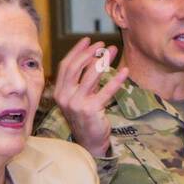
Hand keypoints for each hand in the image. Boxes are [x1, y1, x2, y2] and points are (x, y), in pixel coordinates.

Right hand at [52, 37, 128, 156]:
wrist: (90, 143)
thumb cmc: (87, 119)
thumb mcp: (80, 98)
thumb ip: (82, 82)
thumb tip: (93, 60)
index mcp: (59, 92)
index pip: (66, 66)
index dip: (77, 51)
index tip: (87, 40)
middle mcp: (65, 97)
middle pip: (76, 67)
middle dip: (90, 52)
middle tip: (102, 44)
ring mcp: (76, 104)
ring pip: (90, 76)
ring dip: (103, 61)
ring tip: (113, 51)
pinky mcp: (90, 110)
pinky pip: (105, 91)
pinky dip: (116, 79)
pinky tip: (124, 71)